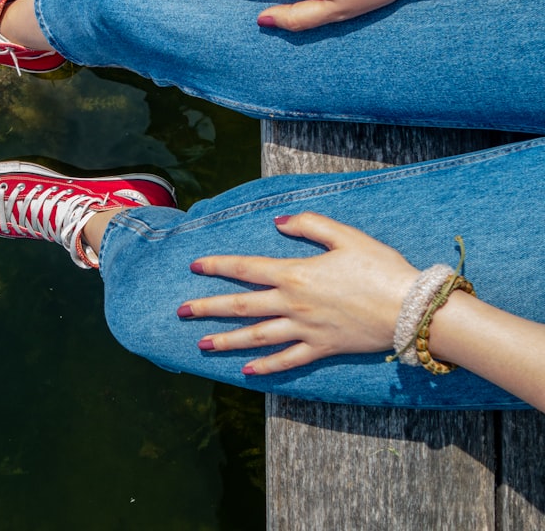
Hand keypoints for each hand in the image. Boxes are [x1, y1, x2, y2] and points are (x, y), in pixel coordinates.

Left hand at [180, 212, 419, 375]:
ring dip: (227, 341)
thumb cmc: (381, 267)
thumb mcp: (346, 236)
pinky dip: (266, 367)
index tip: (194, 267)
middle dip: (208, 308)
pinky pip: (288, 360)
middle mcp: (293, 304)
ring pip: (257, 337)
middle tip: (181, 312)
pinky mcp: (322, 348)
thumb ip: (309, 225)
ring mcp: (306, 329)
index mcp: (295, 274)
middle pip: (241, 306)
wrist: (412, 308)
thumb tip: (278, 222)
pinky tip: (247, 371)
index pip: (245, 269)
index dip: (217, 266)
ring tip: (202, 344)